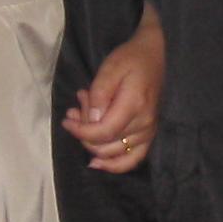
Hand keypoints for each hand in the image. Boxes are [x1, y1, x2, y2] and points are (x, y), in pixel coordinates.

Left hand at [63, 5, 164, 172]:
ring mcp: (149, 133)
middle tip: (77, 109)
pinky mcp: (149, 136)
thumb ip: (99, 96)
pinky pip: (132, 161)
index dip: (81, 131)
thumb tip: (91, 122)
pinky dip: (114, 165)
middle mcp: (145, 124)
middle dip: (84, 131)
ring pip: (113, 154)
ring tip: (84, 120)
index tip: (67, 121)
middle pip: (106, 144)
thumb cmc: (131, 59)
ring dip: (93, 142)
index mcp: (135, 106)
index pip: (103, 132)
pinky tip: (97, 162)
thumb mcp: (110, 68)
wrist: (156, 56)